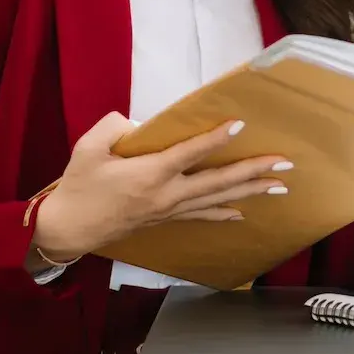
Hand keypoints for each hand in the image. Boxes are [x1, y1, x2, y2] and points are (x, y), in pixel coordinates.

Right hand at [31, 112, 288, 264]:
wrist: (70, 228)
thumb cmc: (79, 186)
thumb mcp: (88, 148)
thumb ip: (115, 127)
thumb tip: (140, 125)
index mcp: (149, 174)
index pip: (190, 152)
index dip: (215, 138)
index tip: (240, 125)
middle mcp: (167, 194)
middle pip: (218, 181)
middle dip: (253, 171)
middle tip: (283, 163)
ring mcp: (169, 209)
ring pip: (217, 199)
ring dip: (249, 191)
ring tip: (278, 186)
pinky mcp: (166, 218)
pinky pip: (202, 215)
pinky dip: (223, 213)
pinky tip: (243, 212)